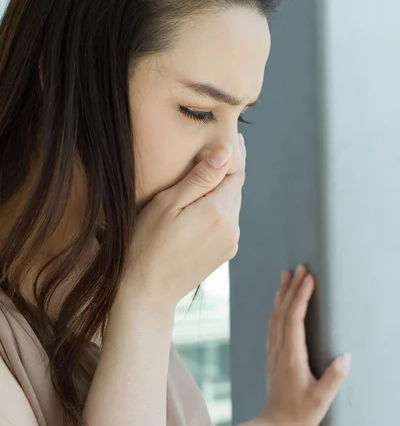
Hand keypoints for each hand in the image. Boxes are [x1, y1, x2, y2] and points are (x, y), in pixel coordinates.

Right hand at [120, 134, 245, 309]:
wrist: (145, 291)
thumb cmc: (145, 244)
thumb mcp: (167, 204)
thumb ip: (199, 178)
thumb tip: (226, 153)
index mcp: (218, 211)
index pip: (236, 171)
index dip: (233, 152)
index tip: (230, 134)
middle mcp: (232, 228)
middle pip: (235, 188)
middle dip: (228, 168)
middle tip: (216, 147)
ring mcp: (230, 243)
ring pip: (232, 204)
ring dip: (222, 189)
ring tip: (206, 174)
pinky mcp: (224, 254)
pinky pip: (227, 221)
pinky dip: (218, 208)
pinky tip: (200, 205)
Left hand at [258, 265, 350, 425]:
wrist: (274, 425)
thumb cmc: (299, 414)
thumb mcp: (320, 400)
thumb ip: (333, 379)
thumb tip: (346, 357)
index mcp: (291, 355)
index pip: (295, 319)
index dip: (301, 297)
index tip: (309, 279)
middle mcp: (280, 348)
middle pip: (284, 310)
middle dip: (292, 287)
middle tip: (300, 267)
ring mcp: (274, 350)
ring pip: (276, 314)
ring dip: (282, 293)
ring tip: (287, 274)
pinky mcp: (273, 353)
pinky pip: (273, 323)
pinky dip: (277, 307)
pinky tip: (278, 300)